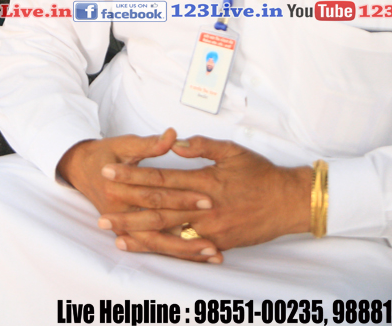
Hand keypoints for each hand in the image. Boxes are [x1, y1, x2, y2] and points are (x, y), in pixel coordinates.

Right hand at [59, 129, 221, 262]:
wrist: (80, 168)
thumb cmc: (105, 154)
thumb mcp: (124, 144)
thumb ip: (150, 144)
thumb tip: (173, 135)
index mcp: (118, 189)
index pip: (154, 196)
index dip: (181, 198)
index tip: (208, 199)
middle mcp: (119, 211)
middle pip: (156, 226)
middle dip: (187, 231)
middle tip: (216, 236)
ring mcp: (121, 224)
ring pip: (155, 243)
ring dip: (183, 251)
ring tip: (212, 253)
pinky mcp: (127, 231)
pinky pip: (152, 245)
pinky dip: (174, 252)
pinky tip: (197, 256)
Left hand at [97, 136, 311, 259]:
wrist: (289, 202)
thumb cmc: (261, 174)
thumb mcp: (232, 151)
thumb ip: (202, 146)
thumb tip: (174, 142)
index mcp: (204, 180)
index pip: (160, 177)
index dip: (132, 176)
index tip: (108, 172)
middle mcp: (204, 206)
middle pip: (158, 207)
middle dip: (127, 209)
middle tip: (101, 209)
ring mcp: (211, 228)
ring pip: (168, 232)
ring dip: (140, 232)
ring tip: (115, 234)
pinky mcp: (219, 243)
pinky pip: (186, 248)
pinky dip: (164, 249)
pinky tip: (146, 248)